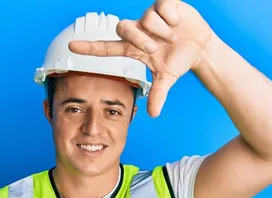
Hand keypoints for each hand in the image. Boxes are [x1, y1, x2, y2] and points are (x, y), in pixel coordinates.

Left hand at [69, 0, 215, 116]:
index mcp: (133, 48)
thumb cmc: (178, 60)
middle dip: (139, 39)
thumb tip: (153, 114)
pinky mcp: (163, 4)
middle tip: (154, 48)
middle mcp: (137, 30)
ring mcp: (149, 16)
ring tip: (173, 38)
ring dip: (161, 32)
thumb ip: (158, 94)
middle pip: (123, 29)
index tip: (71, 47)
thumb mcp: (167, 78)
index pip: (106, 48)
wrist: (200, 47)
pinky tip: (177, 23)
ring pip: (146, 19)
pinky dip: (170, 17)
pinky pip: (160, 7)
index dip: (89, 48)